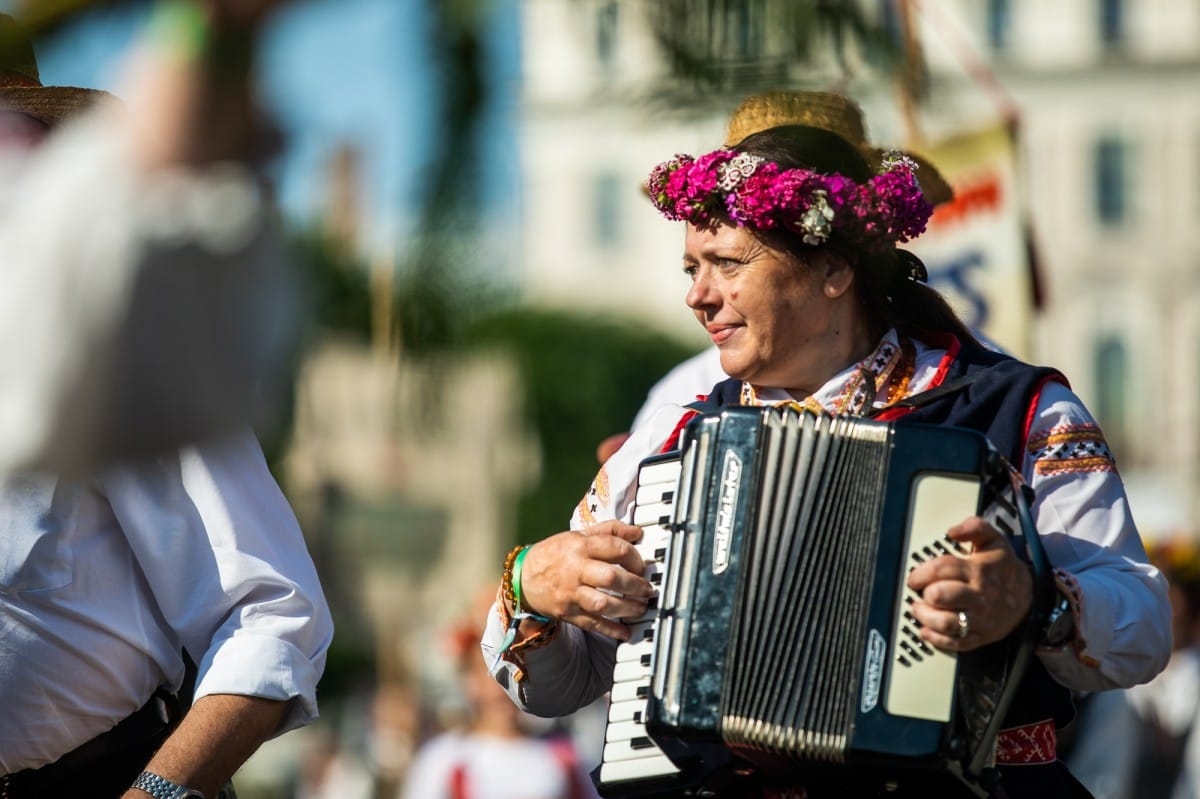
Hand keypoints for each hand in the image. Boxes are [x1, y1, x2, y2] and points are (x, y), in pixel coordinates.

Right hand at [518, 520, 654, 640]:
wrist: (522, 578)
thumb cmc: (554, 554)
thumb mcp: (577, 535)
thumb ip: (608, 530)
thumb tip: (636, 532)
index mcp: (579, 546)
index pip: (614, 548)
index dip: (634, 557)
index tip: (642, 565)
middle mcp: (575, 569)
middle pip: (611, 577)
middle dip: (635, 585)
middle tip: (648, 589)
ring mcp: (570, 593)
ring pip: (603, 603)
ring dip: (627, 608)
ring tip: (641, 607)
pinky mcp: (567, 612)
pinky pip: (592, 624)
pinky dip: (611, 629)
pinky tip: (626, 631)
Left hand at [905, 516, 1033, 651]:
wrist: (1030, 595)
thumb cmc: (1003, 567)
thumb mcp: (993, 540)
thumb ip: (974, 527)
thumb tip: (952, 531)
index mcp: (978, 570)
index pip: (942, 569)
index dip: (921, 572)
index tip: (914, 577)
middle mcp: (979, 596)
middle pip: (941, 596)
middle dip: (925, 593)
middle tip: (920, 592)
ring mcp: (980, 619)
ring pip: (945, 622)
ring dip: (925, 617)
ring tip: (919, 610)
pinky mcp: (980, 636)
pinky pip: (955, 643)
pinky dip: (936, 639)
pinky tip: (927, 630)